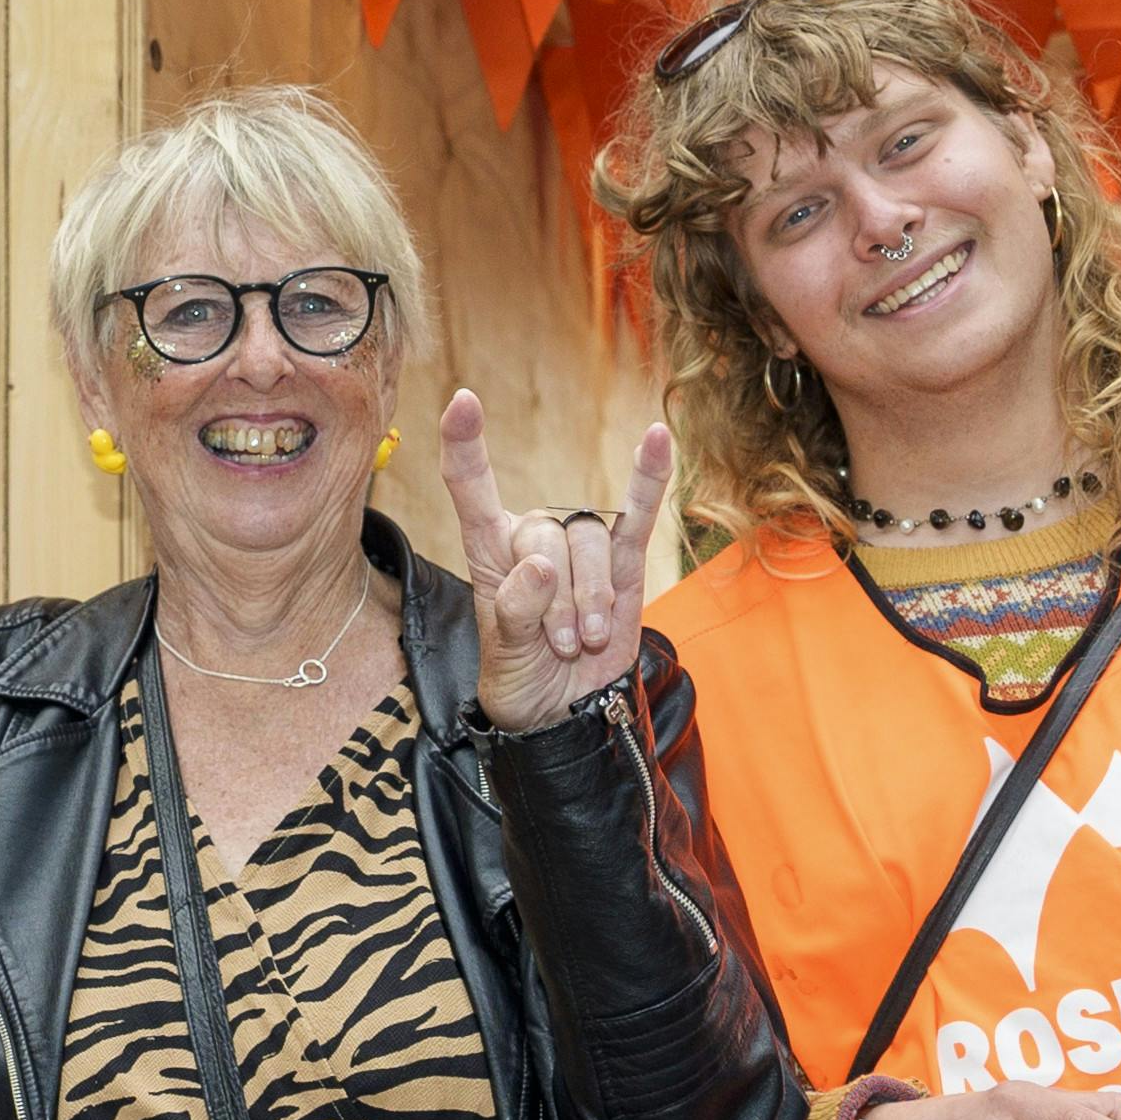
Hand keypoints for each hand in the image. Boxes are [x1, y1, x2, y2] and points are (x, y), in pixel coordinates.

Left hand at [436, 388, 673, 731]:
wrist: (567, 716)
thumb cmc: (522, 682)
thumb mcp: (504, 659)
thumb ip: (516, 613)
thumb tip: (543, 568)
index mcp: (491, 552)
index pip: (471, 488)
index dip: (465, 445)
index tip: (462, 403)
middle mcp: (534, 540)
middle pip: (544, 533)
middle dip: (552, 599)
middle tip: (557, 645)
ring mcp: (580, 550)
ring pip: (589, 542)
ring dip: (588, 599)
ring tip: (584, 642)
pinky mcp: (626, 565)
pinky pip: (638, 515)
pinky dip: (650, 479)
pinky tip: (658, 437)